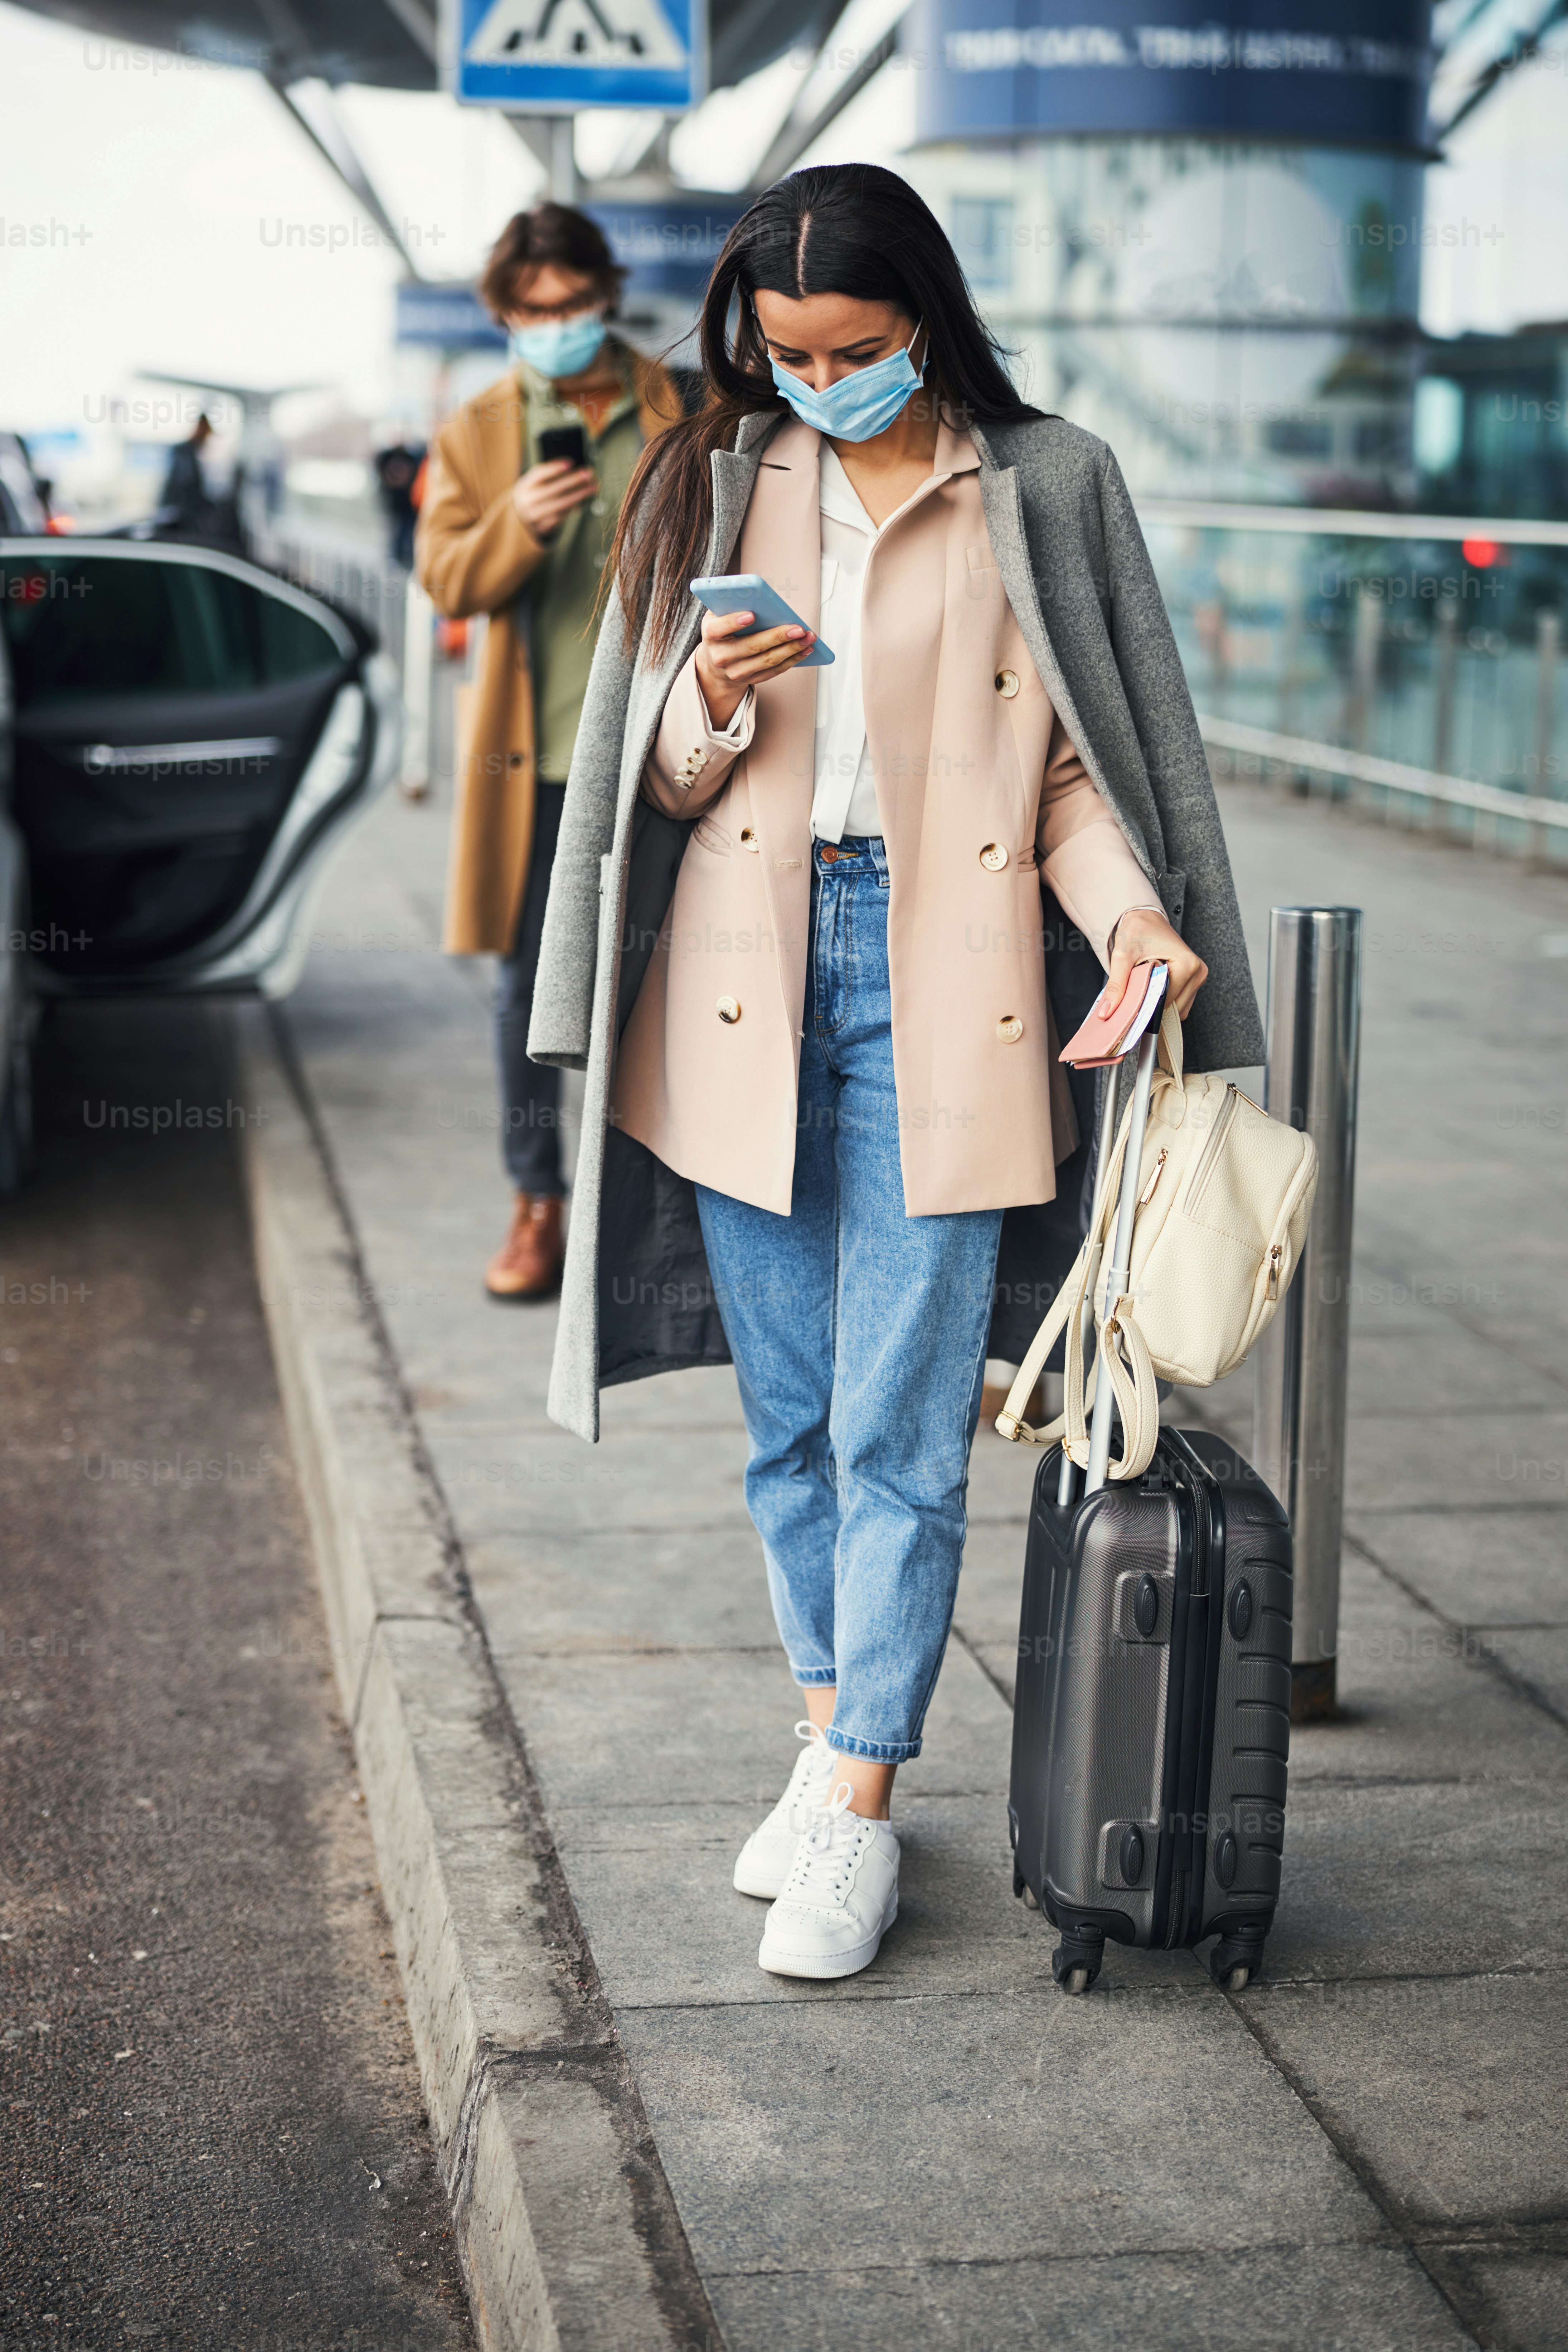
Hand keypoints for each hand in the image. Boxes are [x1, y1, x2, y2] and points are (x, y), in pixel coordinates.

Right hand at [512, 459, 595, 538]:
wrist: (518, 521)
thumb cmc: (531, 497)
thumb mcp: (533, 484)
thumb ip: (548, 477)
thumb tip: (572, 470)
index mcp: (524, 486)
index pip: (538, 474)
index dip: (553, 468)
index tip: (570, 463)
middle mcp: (527, 501)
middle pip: (552, 490)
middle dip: (572, 481)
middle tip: (588, 474)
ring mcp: (534, 516)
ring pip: (559, 505)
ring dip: (578, 495)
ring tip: (592, 487)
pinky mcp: (542, 528)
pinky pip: (561, 517)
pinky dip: (572, 508)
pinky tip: (582, 501)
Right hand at [693, 607, 815, 731]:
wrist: (716, 664)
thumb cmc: (722, 630)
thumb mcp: (719, 614)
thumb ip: (731, 604)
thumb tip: (758, 596)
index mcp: (711, 634)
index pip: (719, 628)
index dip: (734, 622)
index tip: (752, 614)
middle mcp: (721, 656)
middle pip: (752, 646)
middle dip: (777, 637)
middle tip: (798, 628)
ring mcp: (736, 671)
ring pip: (767, 661)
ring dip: (791, 649)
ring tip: (808, 638)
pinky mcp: (750, 679)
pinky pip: (774, 671)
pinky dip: (792, 660)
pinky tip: (805, 650)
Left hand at [1099, 907, 1208, 1022]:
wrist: (1144, 918)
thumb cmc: (1137, 931)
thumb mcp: (1123, 956)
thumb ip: (1116, 985)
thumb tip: (1107, 1011)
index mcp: (1186, 965)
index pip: (1166, 1002)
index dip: (1146, 1007)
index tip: (1131, 1003)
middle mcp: (1197, 971)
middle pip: (1173, 1008)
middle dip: (1152, 1006)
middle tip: (1136, 993)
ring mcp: (1198, 976)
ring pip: (1178, 1007)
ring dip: (1159, 1004)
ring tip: (1146, 986)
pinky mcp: (1193, 979)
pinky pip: (1180, 1001)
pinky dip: (1165, 1000)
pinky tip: (1154, 987)